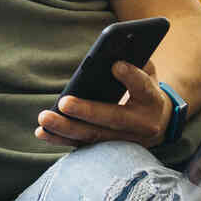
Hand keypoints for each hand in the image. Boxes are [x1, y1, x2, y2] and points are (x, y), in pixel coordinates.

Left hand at [36, 61, 169, 147]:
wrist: (157, 123)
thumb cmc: (143, 89)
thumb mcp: (146, 72)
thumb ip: (134, 60)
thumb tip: (110, 51)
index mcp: (152, 100)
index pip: (143, 87)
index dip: (131, 77)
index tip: (115, 65)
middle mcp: (142, 124)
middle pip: (113, 119)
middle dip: (87, 111)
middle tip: (64, 102)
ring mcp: (125, 141)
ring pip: (94, 136)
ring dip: (66, 128)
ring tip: (44, 118)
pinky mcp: (108, 150)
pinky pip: (83, 145)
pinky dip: (61, 139)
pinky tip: (42, 132)